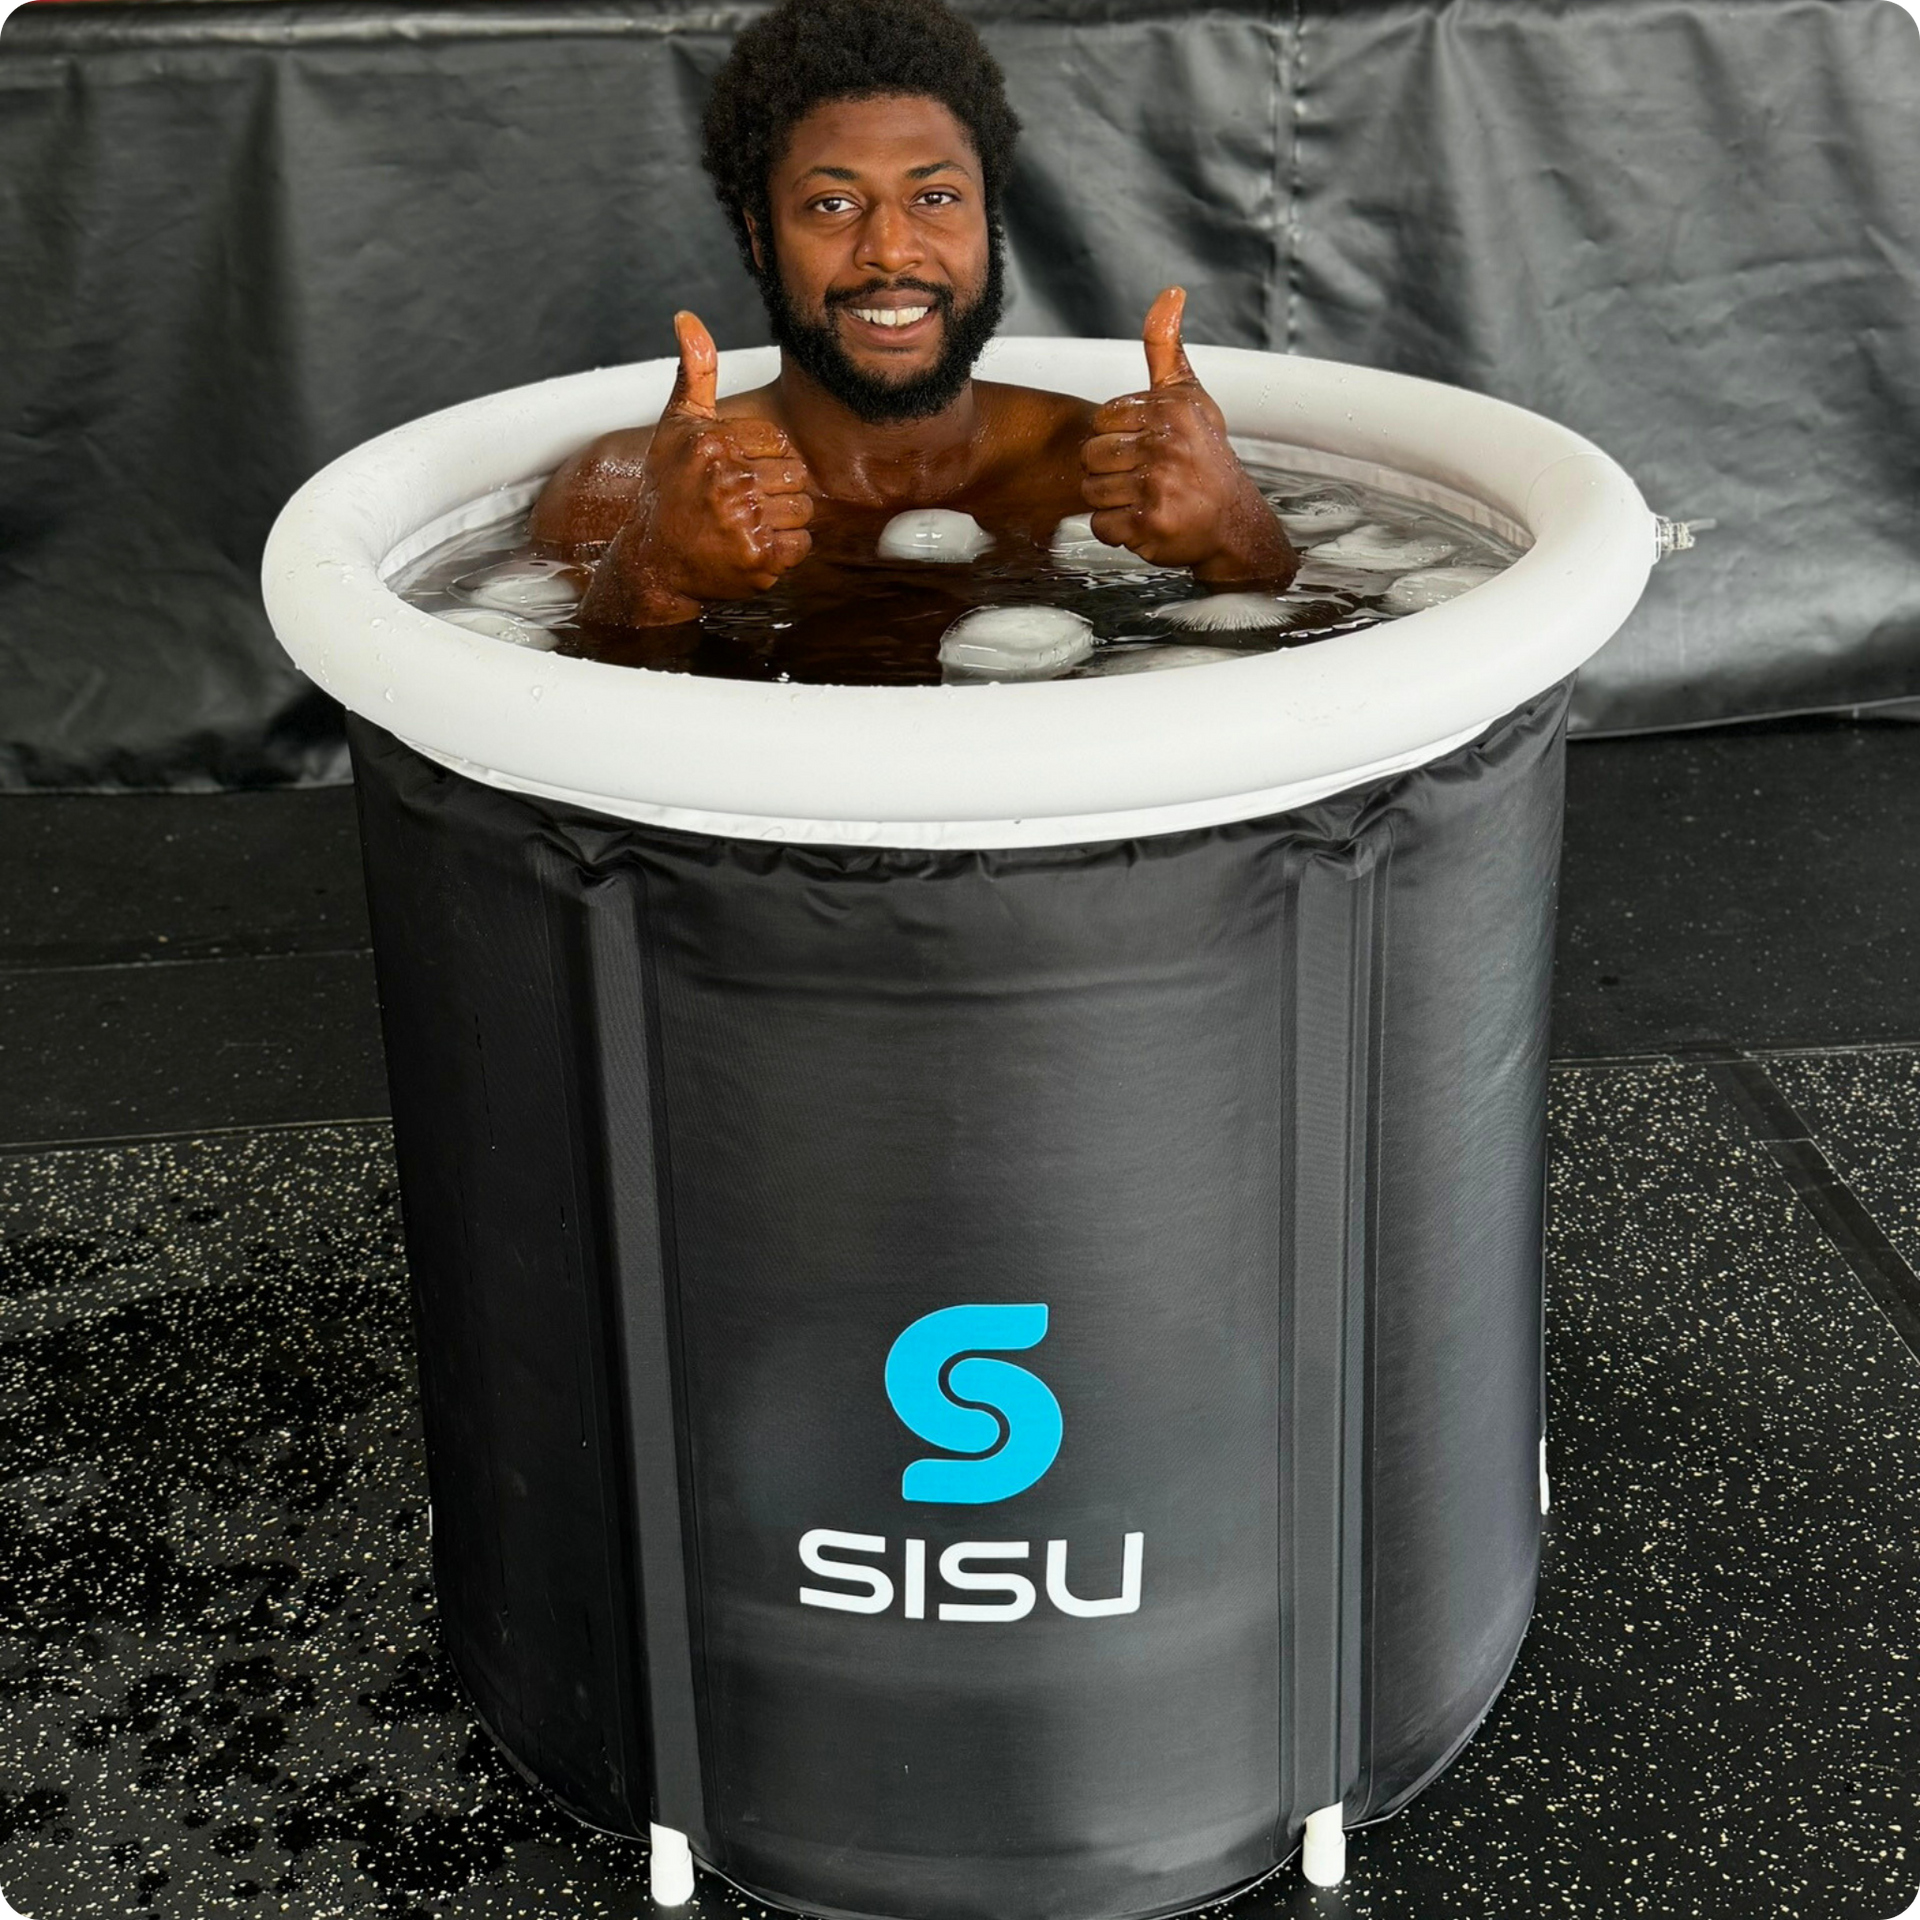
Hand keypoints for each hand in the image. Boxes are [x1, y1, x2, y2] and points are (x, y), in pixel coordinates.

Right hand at [580, 311, 813, 625]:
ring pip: (802, 510)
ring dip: (782, 520)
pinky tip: (754, 547)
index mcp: (712, 443)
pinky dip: (785, 551)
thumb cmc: (668, 491)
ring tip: (747, 525)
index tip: (734, 474)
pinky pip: (800, 544)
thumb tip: (687, 318)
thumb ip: (694, 373)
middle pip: (796, 476)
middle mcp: (727, 479)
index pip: (779, 443)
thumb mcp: (676, 427)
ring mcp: (742, 520)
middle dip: (775, 490)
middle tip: (741, 504)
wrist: (653, 562)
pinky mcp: (757, 557)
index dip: (763, 460)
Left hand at [1080, 288, 1296, 583]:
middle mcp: (1167, 445)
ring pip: (1092, 491)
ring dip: (1111, 501)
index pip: (1102, 420)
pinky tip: (1144, 521)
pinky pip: (1101, 525)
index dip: (1116, 437)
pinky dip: (1117, 530)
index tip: (1144, 446)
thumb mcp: (1190, 395)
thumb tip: (1170, 293)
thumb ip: (1166, 347)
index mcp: (1170, 410)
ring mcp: (1160, 486)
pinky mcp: (1151, 523)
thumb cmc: (1205, 456)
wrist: (1234, 521)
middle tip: (1141, 476)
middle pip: (1090, 456)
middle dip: (1108, 470)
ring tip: (1143, 498)